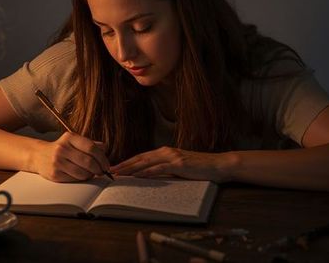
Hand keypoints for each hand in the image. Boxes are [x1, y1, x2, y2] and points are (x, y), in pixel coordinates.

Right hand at [34, 132, 110, 181]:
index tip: (106, 165)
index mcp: (70, 137)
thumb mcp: (74, 141)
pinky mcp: (55, 174)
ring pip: (83, 173)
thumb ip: (90, 144)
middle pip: (89, 162)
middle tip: (102, 172)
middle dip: (99, 169)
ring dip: (90, 175)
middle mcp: (62, 148)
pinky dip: (81, 179)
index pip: (92, 148)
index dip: (102, 158)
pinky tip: (80, 175)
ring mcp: (57, 162)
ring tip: (90, 173)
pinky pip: (75, 179)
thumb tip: (105, 148)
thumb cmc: (61, 148)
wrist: (39, 155)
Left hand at [110, 146, 231, 182]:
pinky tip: (138, 176)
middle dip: (124, 165)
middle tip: (109, 171)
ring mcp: (172, 156)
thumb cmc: (199, 168)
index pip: (141, 157)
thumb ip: (165, 169)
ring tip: (119, 175)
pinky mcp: (179, 164)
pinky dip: (147, 172)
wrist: (218, 165)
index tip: (115, 168)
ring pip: (146, 163)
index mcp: (165, 152)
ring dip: (131, 169)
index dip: (127, 162)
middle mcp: (166, 151)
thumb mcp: (179, 167)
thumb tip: (149, 177)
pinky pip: (159, 168)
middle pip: (140, 158)